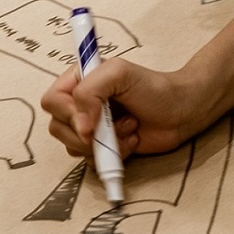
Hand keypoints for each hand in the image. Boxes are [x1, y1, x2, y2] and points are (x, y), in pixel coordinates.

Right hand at [40, 59, 210, 161]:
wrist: (181, 112)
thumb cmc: (154, 88)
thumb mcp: (119, 74)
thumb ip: (90, 91)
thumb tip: (81, 126)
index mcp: (79, 80)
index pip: (52, 100)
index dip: (69, 114)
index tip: (93, 120)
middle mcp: (81, 104)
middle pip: (58, 128)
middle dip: (89, 133)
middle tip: (115, 123)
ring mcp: (91, 127)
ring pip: (74, 147)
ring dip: (105, 142)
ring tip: (130, 127)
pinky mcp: (103, 146)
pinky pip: (92, 160)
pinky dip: (113, 154)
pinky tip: (132, 140)